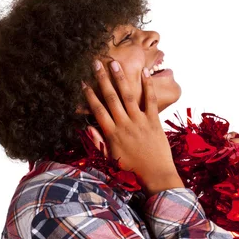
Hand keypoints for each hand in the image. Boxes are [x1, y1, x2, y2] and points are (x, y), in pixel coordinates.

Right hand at [81, 60, 178, 186]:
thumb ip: (98, 142)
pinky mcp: (154, 121)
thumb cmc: (131, 170)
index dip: (89, 95)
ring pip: (128, 96)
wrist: (155, 175)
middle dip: (102, 80)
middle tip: (96, 63)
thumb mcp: (110, 159)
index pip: (97, 110)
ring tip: (115, 63)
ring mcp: (139, 122)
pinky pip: (151, 100)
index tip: (83, 82)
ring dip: (120, 78)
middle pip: (110, 98)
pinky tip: (145, 73)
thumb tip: (87, 128)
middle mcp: (124, 125)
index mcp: (112, 134)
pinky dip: (148, 86)